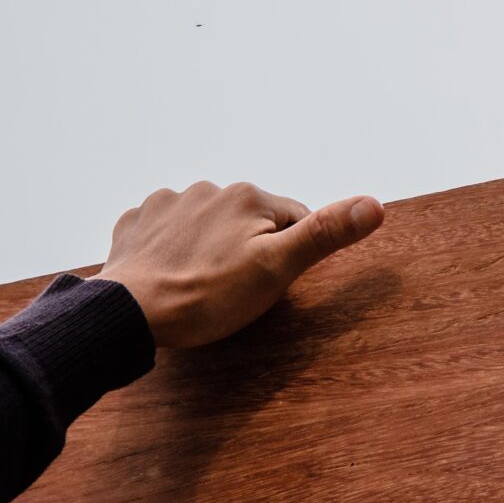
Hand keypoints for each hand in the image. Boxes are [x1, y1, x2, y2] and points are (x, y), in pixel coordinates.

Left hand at [100, 181, 384, 347]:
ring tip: (201, 284)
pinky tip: (170, 273)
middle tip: (236, 289)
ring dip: (210, 246)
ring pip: (208, 224)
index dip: (290, 254)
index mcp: (247, 196)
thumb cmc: (207, 296)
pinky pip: (166, 230)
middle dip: (249, 248)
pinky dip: (172, 248)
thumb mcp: (278, 269)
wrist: (128, 314)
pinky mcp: (136, 223)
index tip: (272, 282)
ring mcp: (166, 203)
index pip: (293, 219)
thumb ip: (325, 233)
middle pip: (249, 221)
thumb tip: (374, 204)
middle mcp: (208, 188)